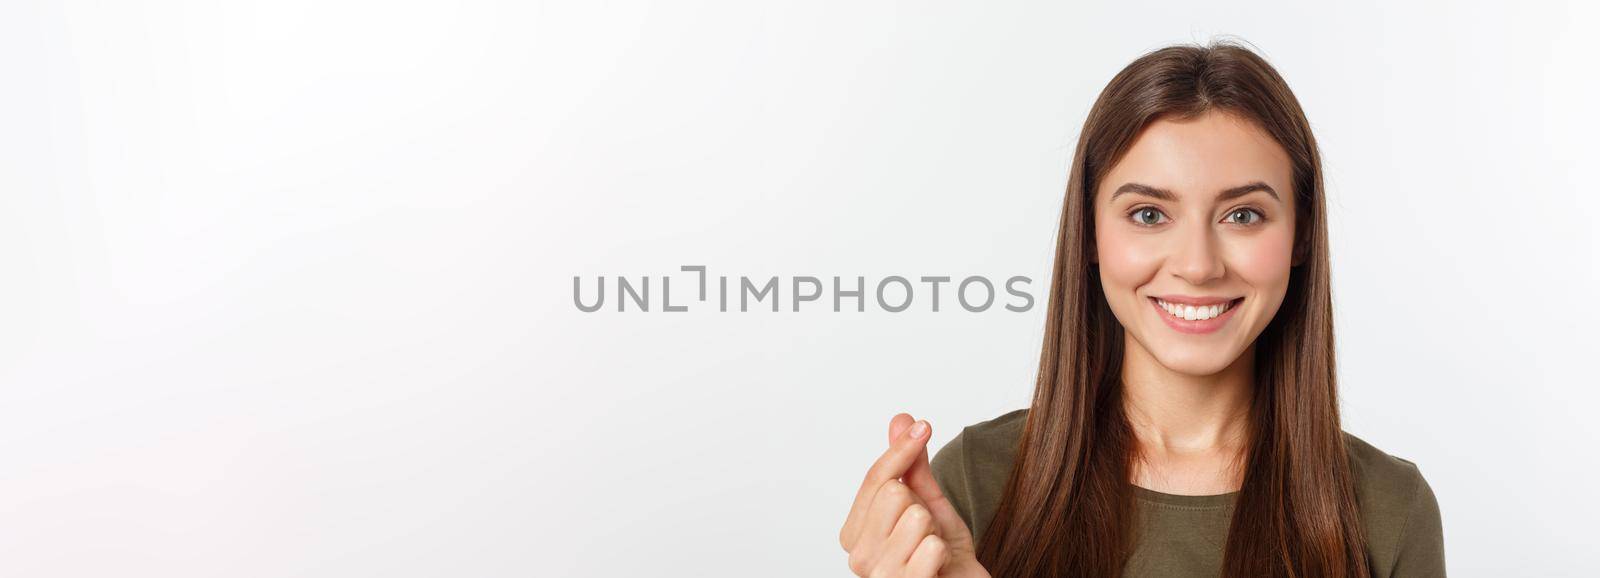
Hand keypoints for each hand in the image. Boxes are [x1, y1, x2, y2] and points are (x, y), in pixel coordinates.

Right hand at [839, 413, 990, 577]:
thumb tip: (901, 420)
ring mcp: (879, 576)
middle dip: (921, 506)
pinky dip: (944, 553)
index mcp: (853, 533)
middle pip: (893, 493)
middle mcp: (858, 556)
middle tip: (926, 531)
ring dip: (934, 532)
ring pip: (916, 517)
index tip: (923, 427)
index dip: (902, 450)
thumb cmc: (940, 554)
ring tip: (931, 550)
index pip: (875, 478)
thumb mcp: (926, 503)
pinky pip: (932, 547)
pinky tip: (938, 567)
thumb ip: (909, 465)